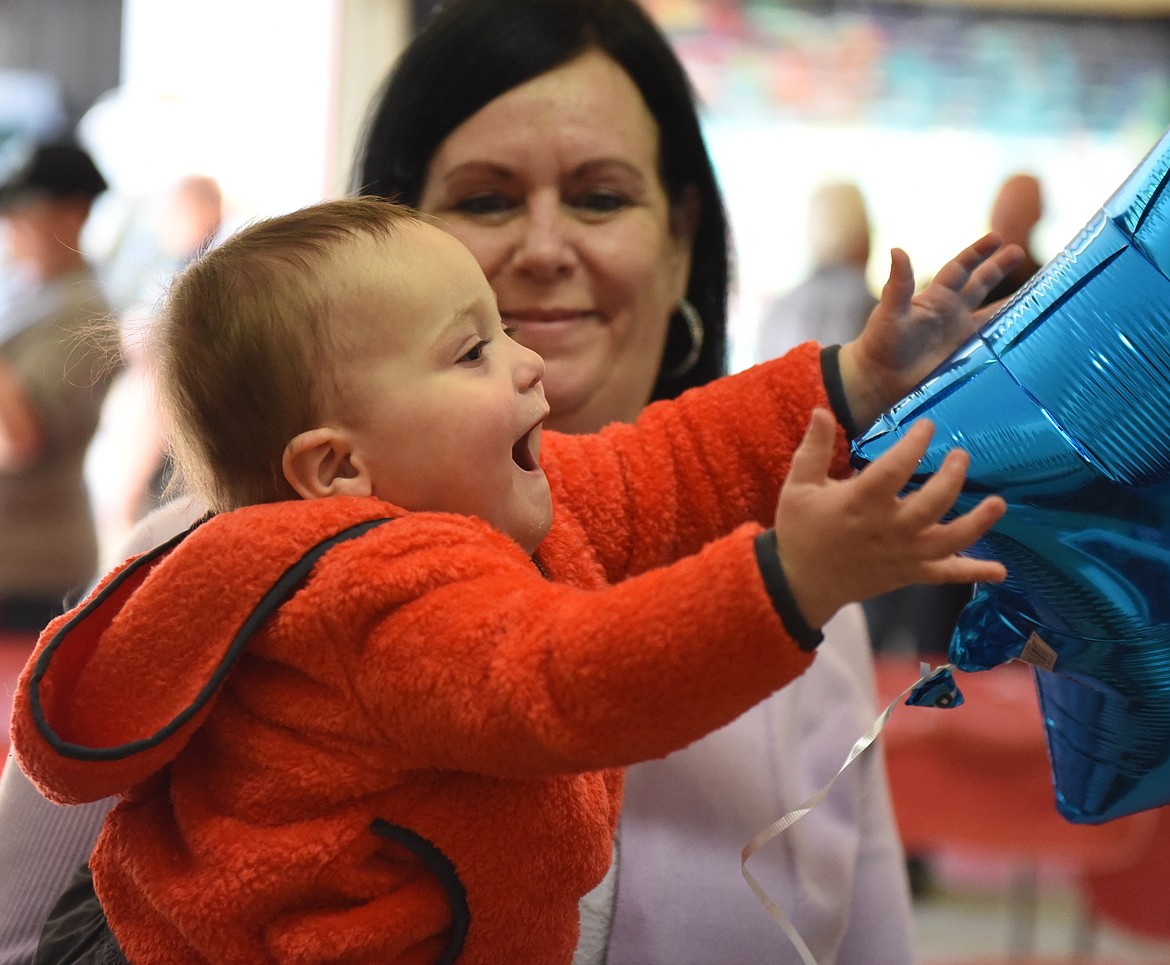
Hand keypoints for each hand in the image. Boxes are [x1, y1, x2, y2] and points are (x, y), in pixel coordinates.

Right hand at [774, 409, 1006, 628]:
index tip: (928, 426)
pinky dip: (973, 572)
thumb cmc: (800, 530)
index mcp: (859, 503)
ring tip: (998, 503)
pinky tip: (1000, 570)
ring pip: (948, 541)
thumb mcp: (799, 486)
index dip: (914, 445)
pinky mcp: (908, 574)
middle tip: (961, 455)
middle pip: (931, 504)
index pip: (893, 470)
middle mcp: (887, 529)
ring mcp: (902, 554)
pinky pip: (944, 575)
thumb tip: (821, 410)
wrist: (800, 583)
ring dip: (977, 523)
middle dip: (952, 478)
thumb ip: (814, 449)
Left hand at [838, 233, 1022, 430]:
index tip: (997, 238)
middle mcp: (952, 312)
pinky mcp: (966, 357)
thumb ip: (899, 284)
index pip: (960, 268)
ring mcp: (960, 335)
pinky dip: (1008, 336)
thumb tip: (896, 249)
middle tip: (1017, 251)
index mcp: (936, 297)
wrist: (879, 380)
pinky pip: (992, 343)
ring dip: (1012, 302)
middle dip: (998, 268)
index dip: (977, 253)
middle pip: (981, 284)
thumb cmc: (881, 343)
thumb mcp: (890, 311)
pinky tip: (1027, 330)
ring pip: (992, 313)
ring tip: (1037, 289)